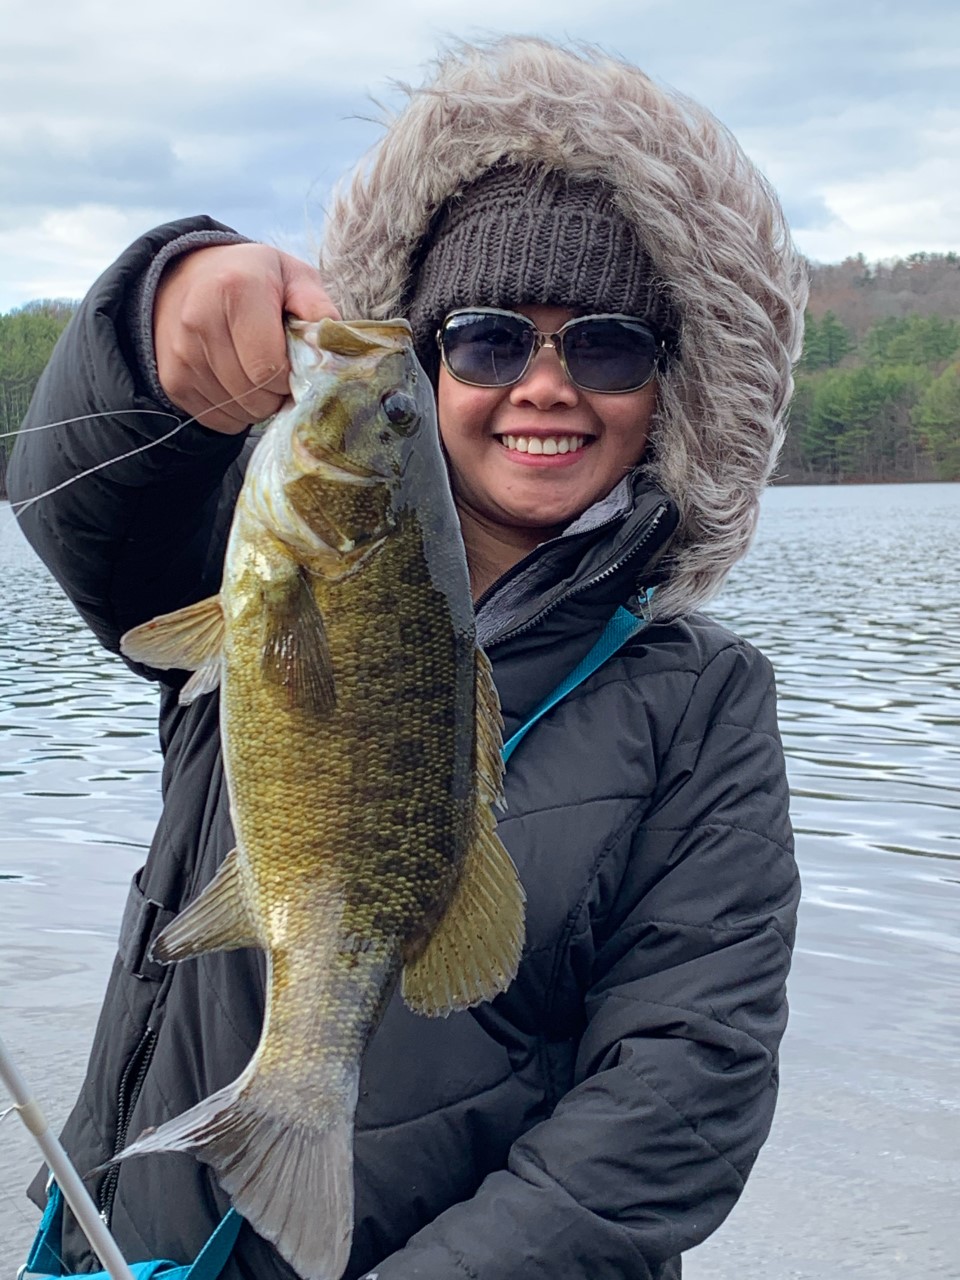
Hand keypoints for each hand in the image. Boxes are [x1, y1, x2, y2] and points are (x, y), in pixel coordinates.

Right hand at [154, 242, 339, 432]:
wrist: (190, 276)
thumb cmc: (254, 279)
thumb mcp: (293, 276)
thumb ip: (317, 305)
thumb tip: (333, 343)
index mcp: (235, 290)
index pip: (270, 368)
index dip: (290, 378)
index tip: (294, 364)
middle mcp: (199, 321)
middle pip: (254, 394)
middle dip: (276, 394)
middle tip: (280, 373)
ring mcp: (181, 354)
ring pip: (237, 411)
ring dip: (258, 404)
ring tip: (258, 374)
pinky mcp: (172, 379)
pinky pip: (217, 419)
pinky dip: (236, 411)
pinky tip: (237, 382)